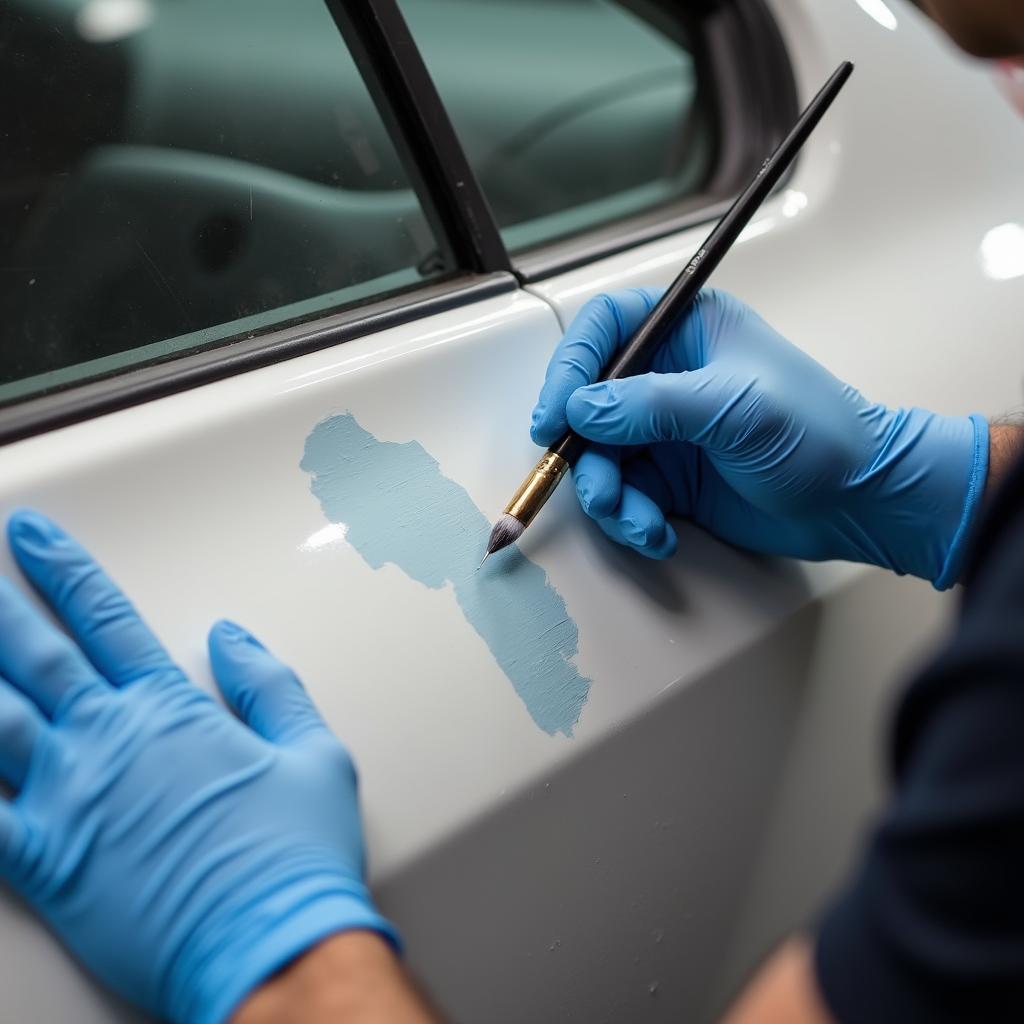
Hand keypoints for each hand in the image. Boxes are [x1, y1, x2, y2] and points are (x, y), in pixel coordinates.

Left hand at [0, 510, 394, 1023]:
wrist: (272, 946)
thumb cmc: (295, 854)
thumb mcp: (315, 750)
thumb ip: (268, 685)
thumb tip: (233, 638)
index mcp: (172, 712)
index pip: (107, 620)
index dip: (66, 573)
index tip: (37, 540)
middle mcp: (112, 744)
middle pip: (36, 657)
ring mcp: (71, 802)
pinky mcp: (47, 865)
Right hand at [531, 289, 988, 587]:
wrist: (857, 502)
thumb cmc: (816, 432)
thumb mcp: (732, 406)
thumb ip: (650, 404)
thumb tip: (580, 410)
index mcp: (687, 331)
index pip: (606, 328)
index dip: (571, 365)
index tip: (557, 413)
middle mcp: (666, 377)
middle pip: (589, 400)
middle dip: (582, 448)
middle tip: (589, 480)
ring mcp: (665, 431)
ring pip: (600, 457)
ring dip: (606, 495)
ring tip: (635, 519)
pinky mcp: (669, 479)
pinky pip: (623, 496)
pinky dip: (630, 519)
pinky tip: (657, 533)